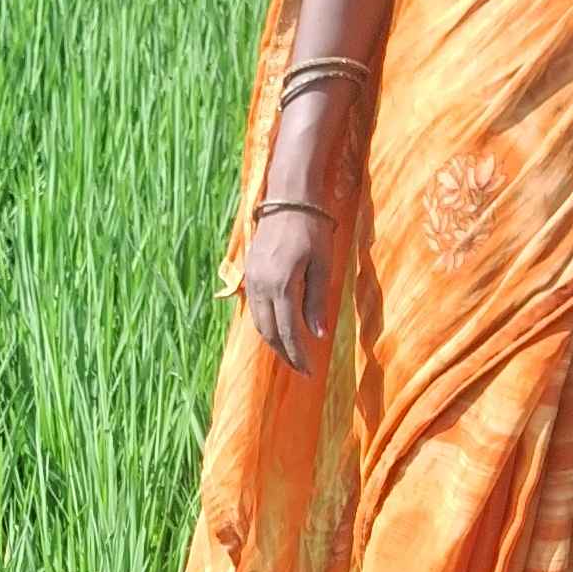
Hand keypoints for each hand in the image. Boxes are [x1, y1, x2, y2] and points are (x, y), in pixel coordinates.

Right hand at [244, 202, 340, 372]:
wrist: (289, 199)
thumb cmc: (313, 229)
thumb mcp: (323, 266)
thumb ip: (317, 302)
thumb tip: (319, 335)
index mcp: (282, 286)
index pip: (288, 332)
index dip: (299, 355)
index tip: (309, 372)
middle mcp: (262, 287)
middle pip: (269, 333)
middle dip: (286, 354)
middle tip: (301, 368)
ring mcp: (252, 280)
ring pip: (259, 323)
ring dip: (274, 341)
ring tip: (291, 352)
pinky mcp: (249, 273)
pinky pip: (256, 308)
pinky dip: (267, 324)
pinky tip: (279, 328)